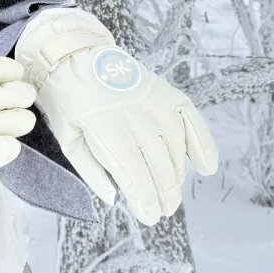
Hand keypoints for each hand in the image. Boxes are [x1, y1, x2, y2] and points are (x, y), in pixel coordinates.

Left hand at [13, 7, 217, 224]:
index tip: (150, 217)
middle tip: (164, 211)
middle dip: (164, 193)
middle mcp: (133, 112)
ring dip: (177, 174)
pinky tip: (206, 166)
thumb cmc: (66, 100)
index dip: (146, 199)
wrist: (72, 55)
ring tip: (172, 194)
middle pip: (158, 162)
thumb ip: (90, 170)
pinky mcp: (162, 90)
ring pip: (174, 145)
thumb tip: (114, 198)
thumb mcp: (67, 137)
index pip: (135, 172)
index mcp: (105, 126)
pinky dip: (201, 142)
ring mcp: (151, 99)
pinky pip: (190, 117)